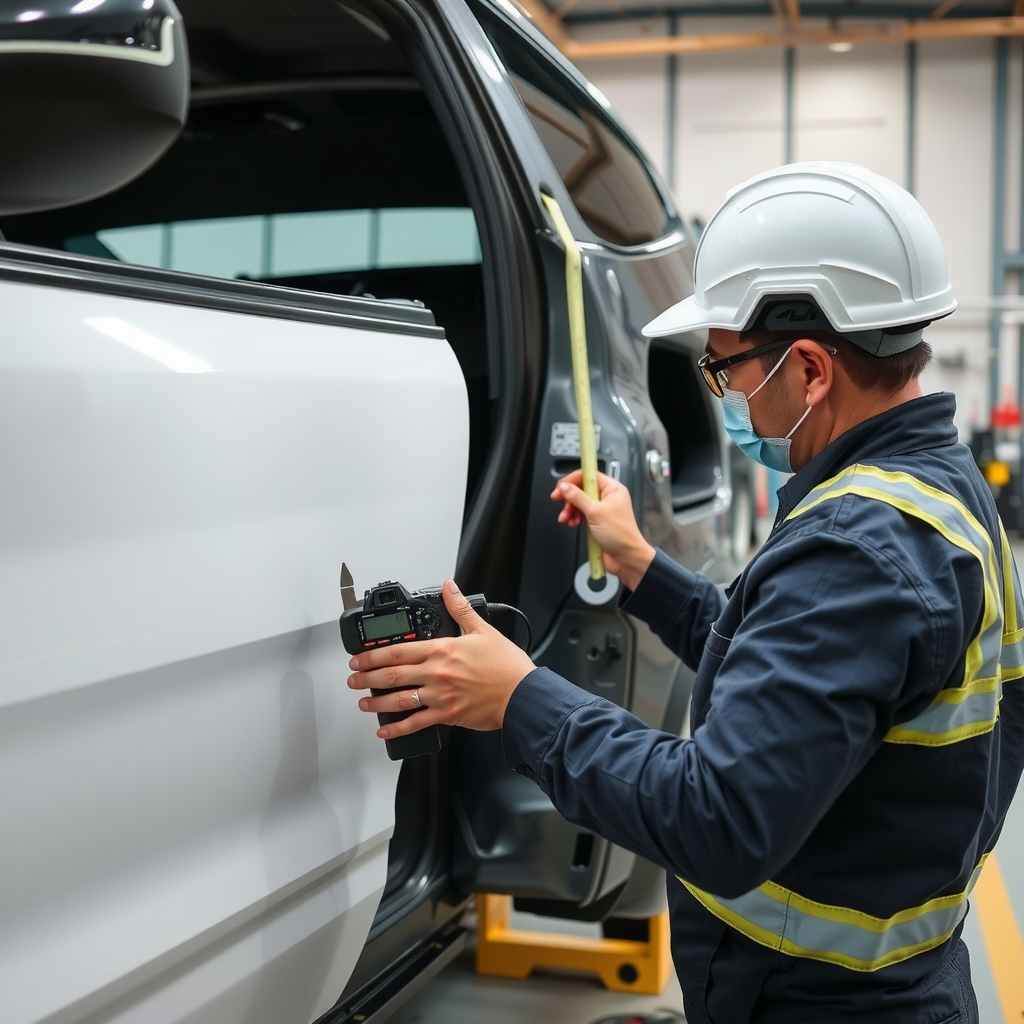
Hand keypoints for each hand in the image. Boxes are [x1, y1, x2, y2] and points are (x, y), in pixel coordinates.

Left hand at [347, 580, 535, 738]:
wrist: (522, 694)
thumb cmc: (507, 666)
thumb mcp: (483, 630)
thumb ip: (461, 609)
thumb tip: (449, 587)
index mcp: (443, 650)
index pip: (399, 650)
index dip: (374, 655)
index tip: (360, 658)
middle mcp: (437, 673)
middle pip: (393, 675)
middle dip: (367, 677)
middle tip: (353, 679)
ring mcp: (440, 696)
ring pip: (399, 699)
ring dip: (377, 701)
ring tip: (363, 701)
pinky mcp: (447, 715)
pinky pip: (416, 723)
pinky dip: (397, 728)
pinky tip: (385, 730)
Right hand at [550, 471, 654, 590]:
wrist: (627, 558)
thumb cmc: (620, 535)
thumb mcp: (595, 513)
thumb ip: (578, 497)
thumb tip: (565, 486)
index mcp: (612, 489)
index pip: (589, 475)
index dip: (572, 479)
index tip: (560, 487)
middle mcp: (608, 497)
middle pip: (582, 488)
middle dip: (569, 496)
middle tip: (558, 500)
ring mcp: (602, 509)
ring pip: (580, 502)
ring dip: (570, 509)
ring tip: (565, 517)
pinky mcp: (597, 521)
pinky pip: (582, 513)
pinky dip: (574, 517)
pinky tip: (571, 523)